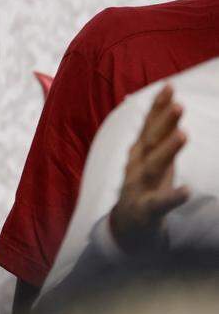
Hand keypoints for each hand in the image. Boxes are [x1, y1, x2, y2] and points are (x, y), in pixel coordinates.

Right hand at [109, 84, 190, 254]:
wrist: (127, 226)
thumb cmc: (144, 186)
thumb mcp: (150, 157)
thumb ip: (158, 132)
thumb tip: (170, 101)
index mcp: (139, 154)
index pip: (148, 127)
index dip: (157, 108)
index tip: (169, 87)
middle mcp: (136, 167)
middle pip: (150, 143)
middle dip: (163, 123)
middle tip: (179, 105)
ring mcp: (139, 188)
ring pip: (153, 167)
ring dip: (167, 150)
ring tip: (183, 134)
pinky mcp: (145, 210)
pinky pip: (159, 203)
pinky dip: (172, 197)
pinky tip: (186, 190)